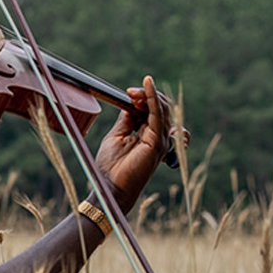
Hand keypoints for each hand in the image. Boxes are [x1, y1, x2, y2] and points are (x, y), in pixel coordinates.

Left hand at [94, 75, 174, 211]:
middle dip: (145, 95)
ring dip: (147, 95)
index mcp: (148, 135)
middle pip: (160, 106)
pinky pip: (158, 114)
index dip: (142, 97)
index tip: (128, 93)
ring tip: (133, 92)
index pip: (153, 110)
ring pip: (161, 108)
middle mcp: (158, 137)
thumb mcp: (117, 136)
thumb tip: (131, 103)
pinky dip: (153, 98)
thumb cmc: (112, 167)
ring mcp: (160, 139)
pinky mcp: (157, 141)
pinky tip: (147, 86)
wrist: (111, 187)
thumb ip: (127, 120)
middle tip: (129, 92)